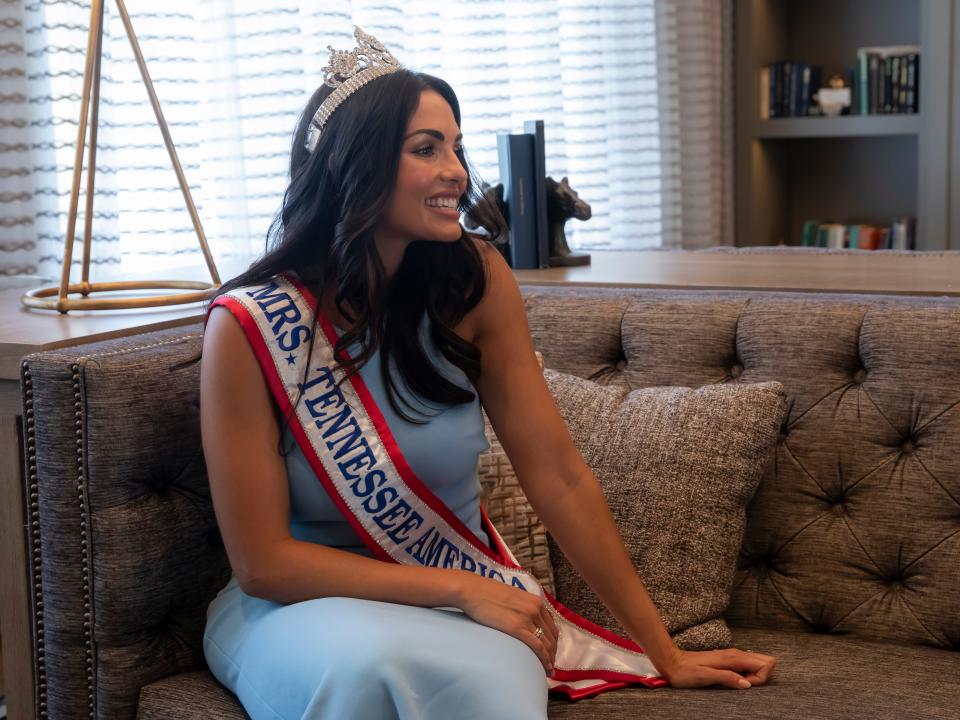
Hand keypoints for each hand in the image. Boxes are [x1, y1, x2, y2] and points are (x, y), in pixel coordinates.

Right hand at [453, 570, 557, 674]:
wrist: (473, 591)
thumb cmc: (487, 593)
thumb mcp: (512, 598)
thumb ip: (522, 608)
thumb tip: (523, 620)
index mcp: (535, 601)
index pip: (551, 626)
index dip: (553, 641)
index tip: (551, 652)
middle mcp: (536, 609)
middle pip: (551, 636)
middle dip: (552, 653)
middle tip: (550, 666)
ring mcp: (528, 618)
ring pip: (546, 643)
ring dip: (549, 659)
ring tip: (548, 671)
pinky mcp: (518, 628)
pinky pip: (537, 646)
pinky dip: (544, 659)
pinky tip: (544, 668)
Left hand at [658, 647, 776, 688]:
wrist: (671, 662)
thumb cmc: (686, 672)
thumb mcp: (705, 677)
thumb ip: (727, 678)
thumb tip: (747, 684)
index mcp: (733, 657)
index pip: (765, 664)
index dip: (760, 679)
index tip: (743, 685)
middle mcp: (735, 654)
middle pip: (765, 661)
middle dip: (760, 677)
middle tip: (741, 684)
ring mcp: (732, 656)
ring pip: (757, 663)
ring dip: (753, 677)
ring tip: (734, 683)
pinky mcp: (727, 660)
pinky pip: (746, 666)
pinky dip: (745, 675)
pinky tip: (731, 679)